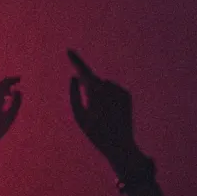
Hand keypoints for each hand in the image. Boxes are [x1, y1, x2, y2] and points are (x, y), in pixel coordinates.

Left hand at [0, 77, 21, 145]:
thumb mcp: (10, 117)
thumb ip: (16, 102)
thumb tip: (18, 90)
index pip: (3, 83)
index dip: (12, 79)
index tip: (20, 79)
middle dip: (7, 85)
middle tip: (14, 89)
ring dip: (1, 89)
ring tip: (8, 95)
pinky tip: (0, 98)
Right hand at [67, 50, 139, 167]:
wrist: (119, 144)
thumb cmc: (95, 133)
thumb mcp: (79, 116)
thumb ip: (74, 95)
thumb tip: (75, 77)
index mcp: (95, 95)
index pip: (84, 72)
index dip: (76, 61)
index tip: (69, 51)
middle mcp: (109, 89)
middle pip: (92, 81)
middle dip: (87, 88)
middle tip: (91, 109)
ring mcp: (119, 91)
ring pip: (103, 86)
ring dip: (99, 94)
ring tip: (101, 113)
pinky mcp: (127, 95)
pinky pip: (113, 90)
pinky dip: (109, 98)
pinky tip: (111, 112)